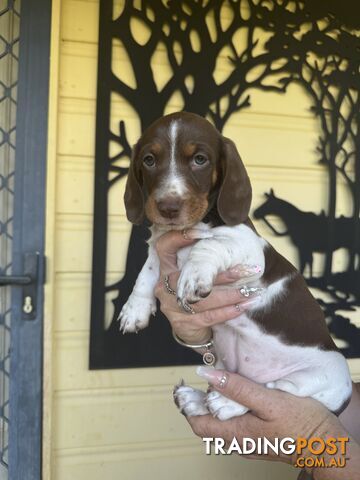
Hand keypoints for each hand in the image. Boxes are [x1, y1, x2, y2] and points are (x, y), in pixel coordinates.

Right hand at [154, 229, 261, 344]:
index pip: (164, 246)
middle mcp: (164, 286)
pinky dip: (229, 310)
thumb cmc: (197, 294)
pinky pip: (210, 316)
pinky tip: (244, 305)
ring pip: (204, 299)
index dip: (180, 238)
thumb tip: (235, 241)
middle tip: (246, 271)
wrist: (191, 329)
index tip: (207, 234)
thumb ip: (205, 261)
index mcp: (166, 268)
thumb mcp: (196, 276)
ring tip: (252, 292)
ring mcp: (171, 306)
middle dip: (222, 275)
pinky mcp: (182, 323)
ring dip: (232, 295)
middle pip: (191, 277)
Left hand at [185, 368, 359, 478]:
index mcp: (236, 433)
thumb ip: (237, 388)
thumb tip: (208, 375)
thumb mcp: (268, 401)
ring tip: (215, 380)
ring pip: (220, 422)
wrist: (326, 445)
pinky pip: (234, 422)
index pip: (198, 424)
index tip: (183, 387)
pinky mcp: (258, 436)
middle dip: (198, 401)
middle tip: (198, 378)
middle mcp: (238, 441)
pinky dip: (228, 406)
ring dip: (213, 402)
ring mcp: (248, 441)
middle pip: (207, 422)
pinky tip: (235, 392)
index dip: (187, 405)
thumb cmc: (300, 424)